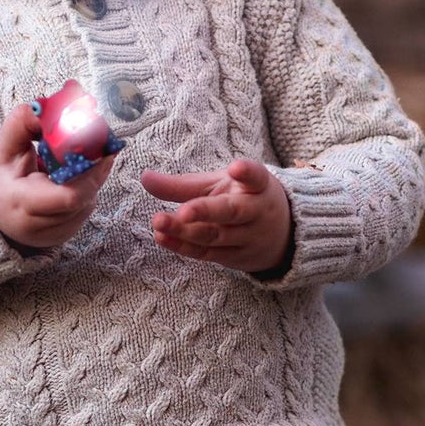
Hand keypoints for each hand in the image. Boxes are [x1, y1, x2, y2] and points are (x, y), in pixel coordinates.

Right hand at [0, 104, 116, 251]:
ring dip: (91, 174)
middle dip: (94, 166)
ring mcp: (58, 232)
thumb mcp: (1, 150)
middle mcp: (42, 225)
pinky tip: (72, 173)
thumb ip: (21, 125)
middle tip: (98, 141)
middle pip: (85, 195)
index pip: (69, 195)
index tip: (97, 143)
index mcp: (21, 204)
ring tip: (78, 156)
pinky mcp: (69, 232)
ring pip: (90, 199)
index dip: (90, 170)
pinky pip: (87, 204)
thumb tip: (47, 104)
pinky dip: (86, 184)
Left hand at [141, 159, 292, 273]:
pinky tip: (162, 238)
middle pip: (231, 212)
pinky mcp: (234, 258)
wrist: (280, 238)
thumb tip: (144, 177)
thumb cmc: (240, 200)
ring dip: (185, 231)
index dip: (247, 172)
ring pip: (215, 236)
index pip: (256, 178)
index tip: (236, 167)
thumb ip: (183, 185)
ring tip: (159, 222)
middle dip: (206, 211)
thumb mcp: (219, 187)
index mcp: (258, 187)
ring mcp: (246, 239)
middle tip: (184, 210)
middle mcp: (256, 213)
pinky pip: (206, 253)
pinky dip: (183, 246)